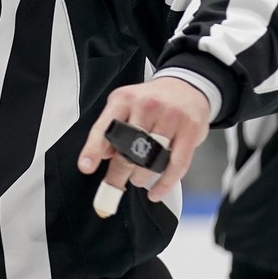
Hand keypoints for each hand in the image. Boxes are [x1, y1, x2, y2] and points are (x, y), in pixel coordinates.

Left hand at [77, 76, 211, 212]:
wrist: (187, 86)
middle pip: (127, 149)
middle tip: (113, 187)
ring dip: (141, 176)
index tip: (86, 167)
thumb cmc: (152, 100)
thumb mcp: (125, 105)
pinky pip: (177, 164)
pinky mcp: (190, 130)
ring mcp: (170, 117)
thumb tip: (101, 155)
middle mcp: (146, 106)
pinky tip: (156, 192)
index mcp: (124, 100)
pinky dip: (165, 183)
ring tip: (137, 178)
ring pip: (151, 158)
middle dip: (118, 173)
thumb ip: (112, 128)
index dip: (93, 150)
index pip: (104, 128)